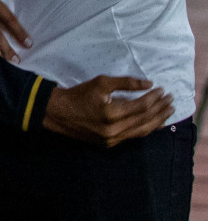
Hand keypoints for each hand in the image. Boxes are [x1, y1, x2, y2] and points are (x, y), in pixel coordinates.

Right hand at [43, 77, 174, 146]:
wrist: (57, 112)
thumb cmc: (78, 94)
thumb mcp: (100, 83)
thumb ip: (125, 83)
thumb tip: (148, 84)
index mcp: (111, 114)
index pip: (141, 106)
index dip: (154, 98)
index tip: (162, 90)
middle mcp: (114, 130)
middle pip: (145, 120)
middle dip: (160, 109)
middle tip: (171, 100)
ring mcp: (112, 139)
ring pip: (142, 131)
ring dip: (157, 121)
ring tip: (168, 112)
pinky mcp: (109, 144)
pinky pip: (133, 136)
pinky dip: (145, 128)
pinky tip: (154, 123)